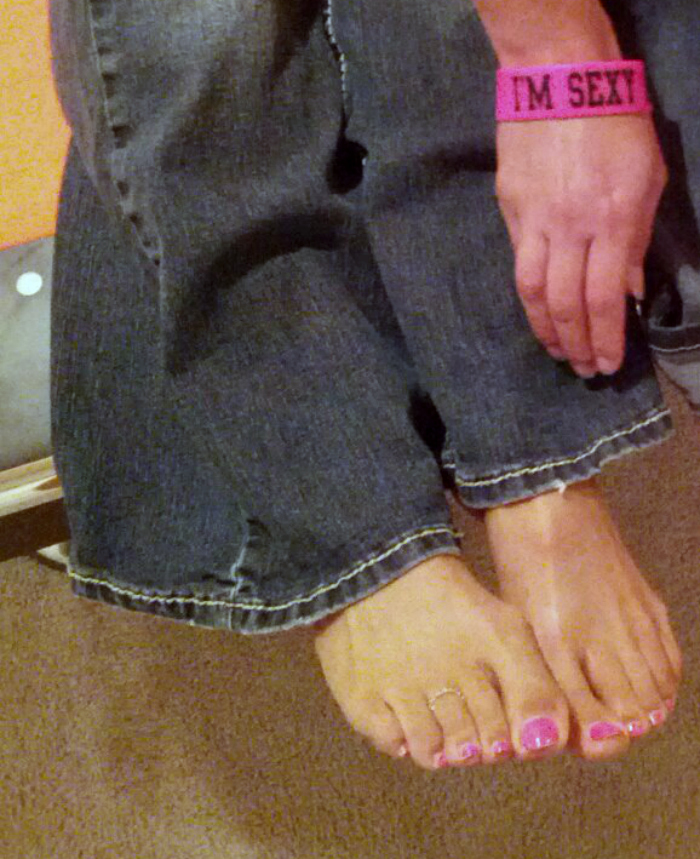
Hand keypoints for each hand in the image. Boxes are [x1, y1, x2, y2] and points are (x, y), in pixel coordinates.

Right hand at [496, 113, 666, 376]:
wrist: (559, 80)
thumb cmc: (617, 125)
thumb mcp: (648, 179)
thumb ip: (638, 240)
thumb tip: (630, 291)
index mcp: (613, 219)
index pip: (603, 297)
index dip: (606, 337)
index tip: (607, 364)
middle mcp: (571, 227)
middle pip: (566, 303)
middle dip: (576, 344)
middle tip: (584, 368)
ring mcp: (534, 220)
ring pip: (533, 291)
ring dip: (546, 330)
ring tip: (558, 351)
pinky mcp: (510, 211)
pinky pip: (519, 264)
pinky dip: (530, 297)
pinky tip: (539, 311)